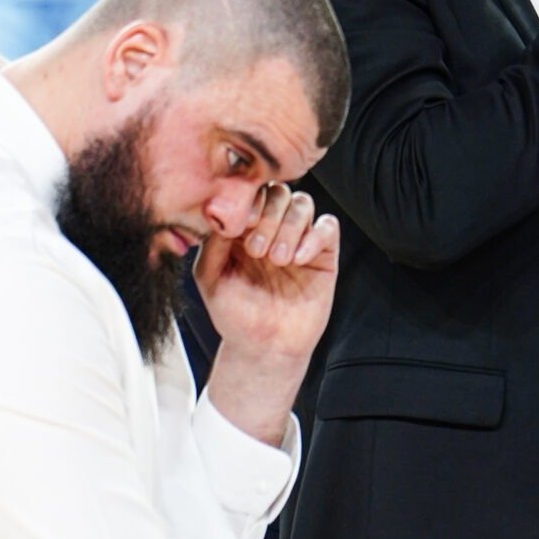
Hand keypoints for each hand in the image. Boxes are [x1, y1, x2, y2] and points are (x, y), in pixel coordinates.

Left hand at [197, 187, 341, 446]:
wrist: (264, 347)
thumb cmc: (235, 314)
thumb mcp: (211, 277)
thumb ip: (213, 242)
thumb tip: (222, 211)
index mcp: (244, 227)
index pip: (251, 192)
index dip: (248, 202)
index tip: (240, 228)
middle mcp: (273, 228)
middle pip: (279, 191)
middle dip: (267, 217)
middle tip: (256, 251)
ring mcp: (300, 239)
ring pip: (303, 204)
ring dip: (289, 227)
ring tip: (277, 260)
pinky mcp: (323, 255)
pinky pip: (328, 227)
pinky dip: (313, 237)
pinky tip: (297, 260)